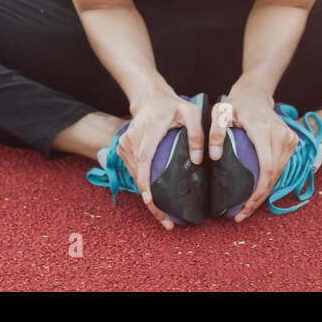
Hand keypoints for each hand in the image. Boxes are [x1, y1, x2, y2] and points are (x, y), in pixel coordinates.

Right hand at [119, 90, 204, 229]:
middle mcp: (133, 137)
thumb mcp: (191, 113)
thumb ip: (197, 134)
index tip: (149, 200)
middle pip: (138, 174)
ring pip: (134, 177)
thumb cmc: (172, 106)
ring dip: (147, 198)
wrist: (149, 98)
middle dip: (151, 201)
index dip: (145, 180)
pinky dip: (143, 187)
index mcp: (150, 128)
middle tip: (166, 223)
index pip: (144, 157)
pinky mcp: (123, 149)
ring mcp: (125, 144)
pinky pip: (133, 172)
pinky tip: (155, 201)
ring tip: (163, 218)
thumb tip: (198, 160)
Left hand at [210, 87, 294, 222]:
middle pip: (273, 176)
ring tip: (247, 208)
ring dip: (264, 193)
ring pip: (279, 174)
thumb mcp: (220, 112)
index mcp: (265, 132)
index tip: (243, 209)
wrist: (256, 93)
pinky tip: (257, 192)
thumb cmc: (237, 104)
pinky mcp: (292, 142)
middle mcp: (282, 136)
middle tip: (241, 215)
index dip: (257, 194)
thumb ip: (215, 132)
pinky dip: (270, 181)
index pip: (266, 170)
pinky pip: (281, 167)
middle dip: (258, 199)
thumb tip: (213, 156)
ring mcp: (290, 140)